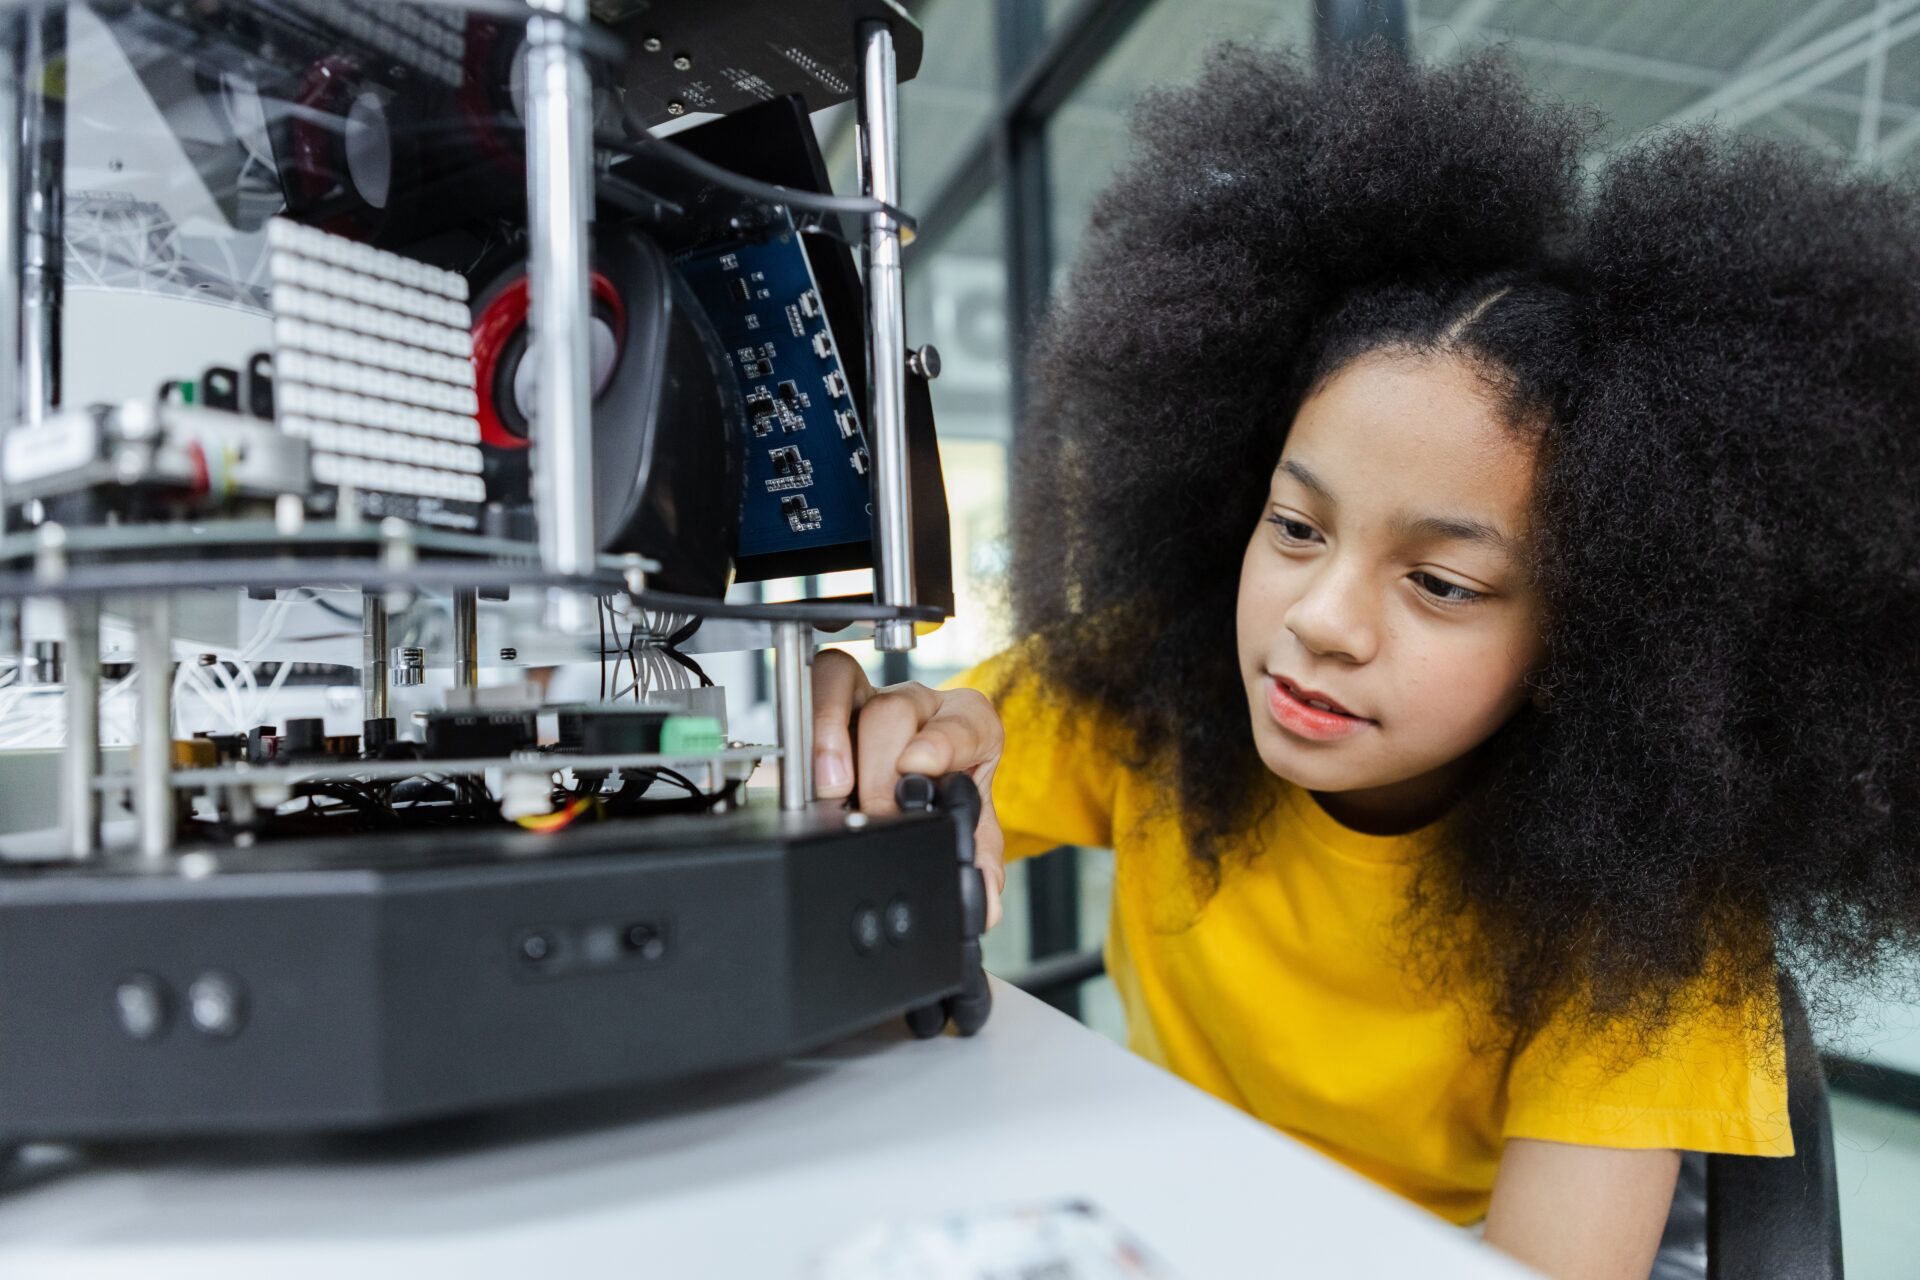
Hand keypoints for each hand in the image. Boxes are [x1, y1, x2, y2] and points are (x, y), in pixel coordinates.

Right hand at [811, 648, 1005, 929]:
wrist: (915, 792)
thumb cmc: (946, 797)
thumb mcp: (970, 834)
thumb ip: (979, 865)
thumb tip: (982, 901)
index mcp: (967, 729)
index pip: (962, 720)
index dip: (942, 739)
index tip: (920, 766)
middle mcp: (919, 707)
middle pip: (895, 709)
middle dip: (880, 766)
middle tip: (873, 810)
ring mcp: (871, 699)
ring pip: (850, 685)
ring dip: (832, 733)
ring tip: (831, 786)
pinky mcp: (831, 702)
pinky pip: (817, 682)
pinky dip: (810, 720)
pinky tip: (806, 767)